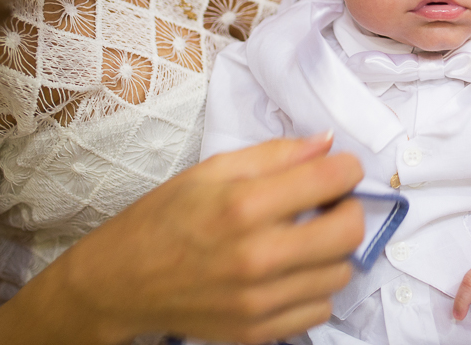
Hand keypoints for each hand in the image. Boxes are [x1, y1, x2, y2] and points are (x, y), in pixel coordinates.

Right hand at [37, 133, 364, 344]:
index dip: (348, 168)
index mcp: (243, 205)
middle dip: (349, 209)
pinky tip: (291, 271)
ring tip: (306, 238)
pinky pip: (320, 310)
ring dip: (333, 251)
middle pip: (350, 231)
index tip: (342, 168)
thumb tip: (327, 144)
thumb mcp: (212, 170)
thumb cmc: (164, 219)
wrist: (120, 282)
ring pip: (341, 273)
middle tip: (330, 203)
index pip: (331, 179)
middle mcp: (256, 255)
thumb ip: (276, 154)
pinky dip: (314, 288)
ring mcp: (259, 300)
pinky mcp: (257, 332)